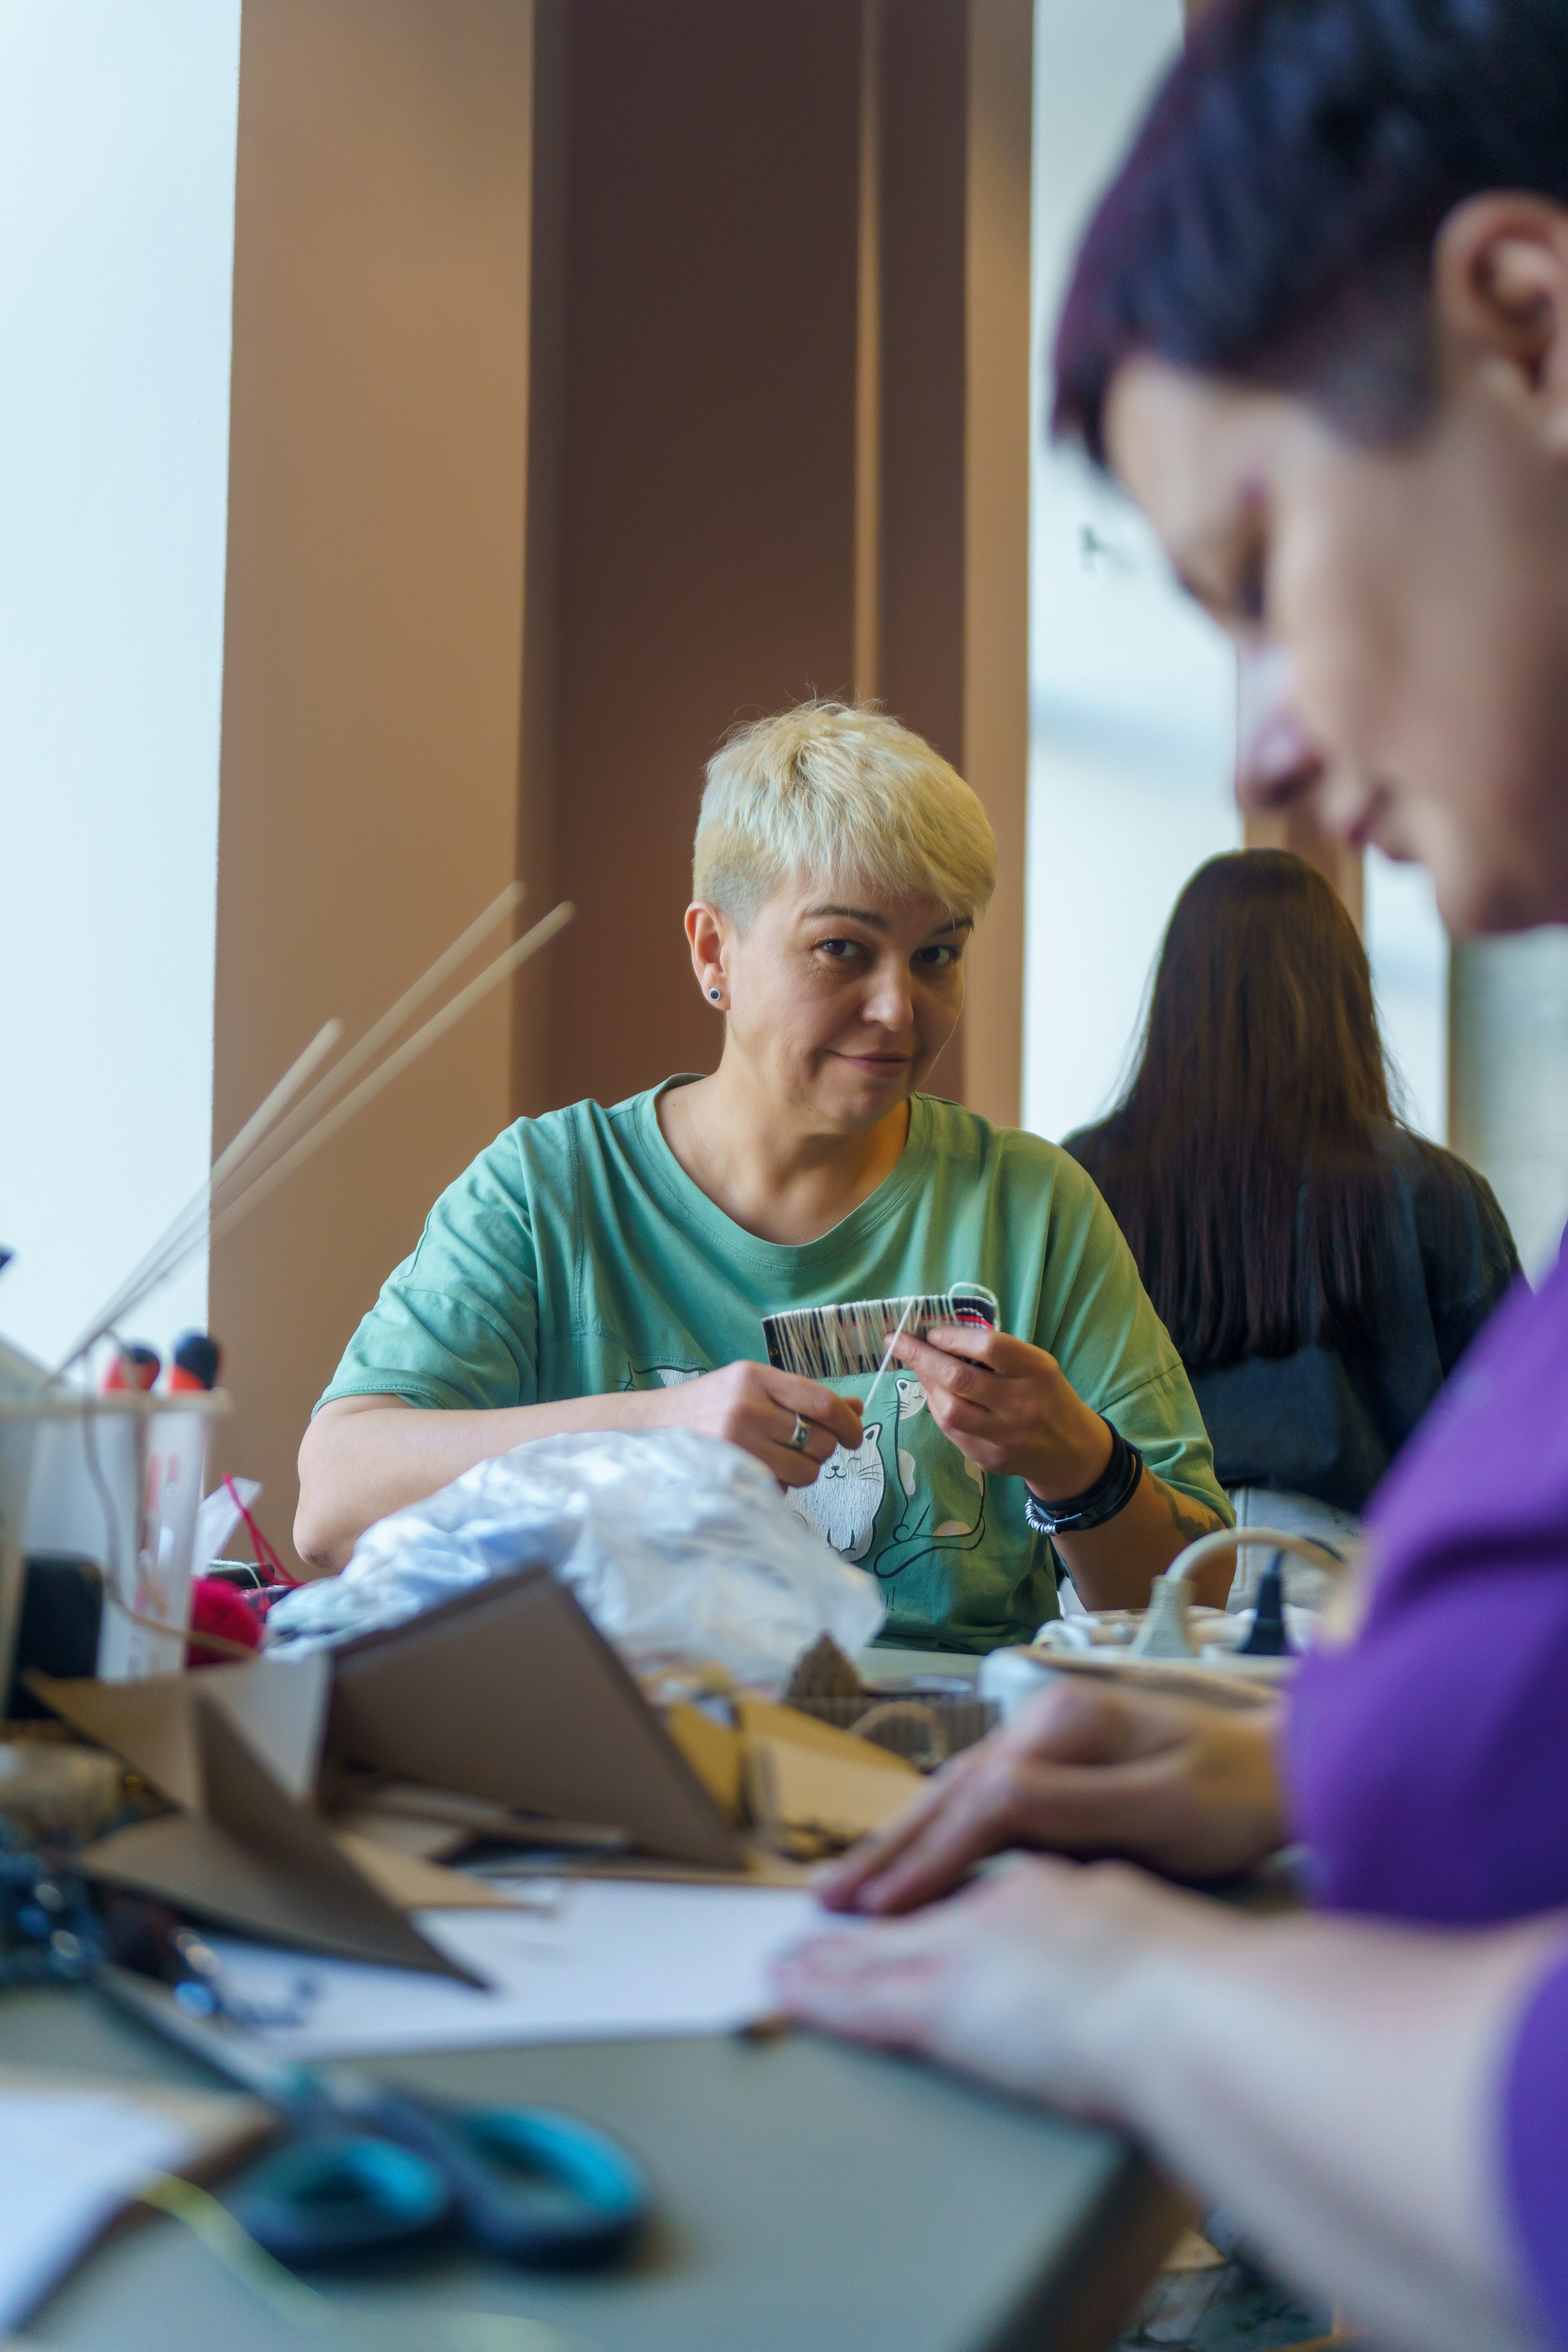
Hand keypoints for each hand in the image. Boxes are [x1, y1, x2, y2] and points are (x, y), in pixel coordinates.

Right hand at [637, 1359, 863, 1489]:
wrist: (650, 1427)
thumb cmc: (709, 1405)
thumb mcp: (752, 1386)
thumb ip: (803, 1397)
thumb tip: (857, 1409)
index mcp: (755, 1377)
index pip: (822, 1402)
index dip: (848, 1423)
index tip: (854, 1435)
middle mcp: (746, 1407)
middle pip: (819, 1440)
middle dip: (822, 1450)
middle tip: (805, 1448)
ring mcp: (736, 1443)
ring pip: (805, 1470)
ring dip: (803, 1471)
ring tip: (779, 1459)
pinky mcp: (730, 1474)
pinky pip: (780, 1488)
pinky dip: (780, 1484)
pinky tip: (758, 1470)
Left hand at [777, 1855, 1236, 2114]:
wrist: (1187, 2008)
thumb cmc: (1203, 1991)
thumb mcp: (1161, 1937)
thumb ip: (1125, 1936)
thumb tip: (1126, 1955)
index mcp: (1061, 1886)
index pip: (984, 1887)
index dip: (942, 1888)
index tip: (917, 1900)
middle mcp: (1003, 1905)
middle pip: (919, 1902)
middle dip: (871, 1911)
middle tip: (827, 1913)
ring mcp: (965, 1951)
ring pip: (878, 1949)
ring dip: (830, 1957)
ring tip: (786, 1960)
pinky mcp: (940, 2004)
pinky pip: (862, 1999)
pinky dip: (819, 1996)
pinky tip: (785, 1992)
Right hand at [815, 1676, 1286, 1912]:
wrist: (1286, 1767)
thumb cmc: (1234, 1795)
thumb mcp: (1163, 1806)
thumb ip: (1075, 1807)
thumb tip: (989, 1807)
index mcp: (1061, 1725)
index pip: (978, 1802)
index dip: (927, 1859)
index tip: (881, 1911)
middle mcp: (1040, 1723)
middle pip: (948, 1794)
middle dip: (887, 1851)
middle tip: (826, 1901)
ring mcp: (1042, 1741)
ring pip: (953, 1800)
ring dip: (898, 1846)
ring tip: (843, 1888)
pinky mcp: (1051, 1767)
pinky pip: (976, 1807)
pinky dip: (934, 1838)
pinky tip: (904, 1866)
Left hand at [891, 1325, 1110, 1499]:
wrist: (1070, 1452)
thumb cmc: (1047, 1396)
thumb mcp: (1037, 1367)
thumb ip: (998, 1353)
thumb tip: (940, 1337)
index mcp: (1038, 1372)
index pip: (990, 1347)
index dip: (954, 1337)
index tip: (932, 1331)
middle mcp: (1023, 1405)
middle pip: (960, 1379)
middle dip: (921, 1357)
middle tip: (896, 1341)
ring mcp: (1005, 1437)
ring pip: (949, 1410)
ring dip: (926, 1385)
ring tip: (918, 1369)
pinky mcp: (990, 1459)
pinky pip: (951, 1431)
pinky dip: (938, 1408)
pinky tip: (936, 1394)